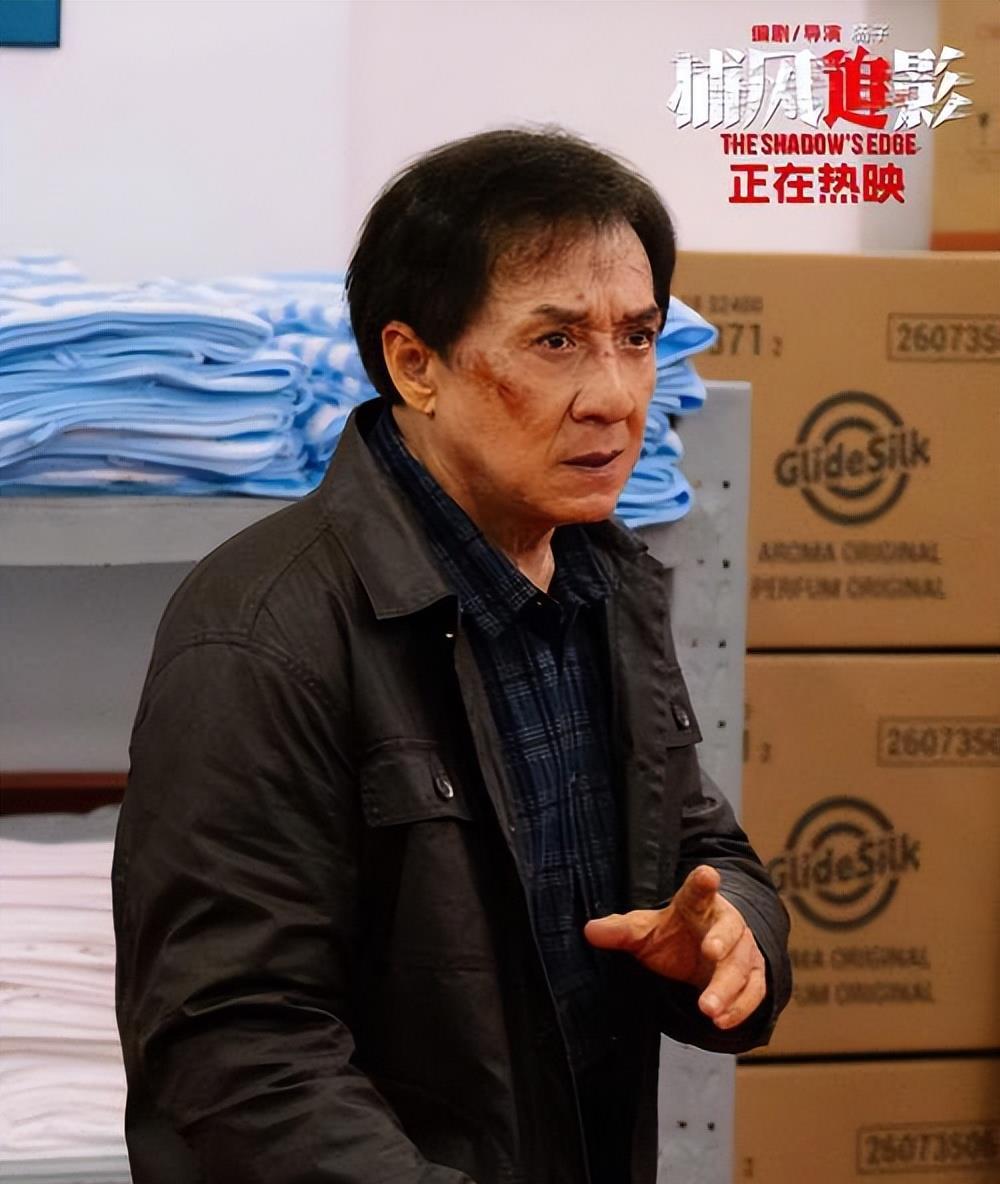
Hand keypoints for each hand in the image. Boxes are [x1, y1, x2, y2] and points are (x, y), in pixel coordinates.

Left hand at [583, 864, 765, 1029]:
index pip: (699, 890)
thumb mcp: (645, 931)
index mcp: (697, 904)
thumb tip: (589, 930)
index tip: (707, 875)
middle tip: (711, 951)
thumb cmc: (673, 936)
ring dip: (727, 988)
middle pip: (729, 929)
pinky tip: (722, 1022)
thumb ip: (621, 931)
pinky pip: (754, 992)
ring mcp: (743, 949)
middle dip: (722, 940)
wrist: (706, 953)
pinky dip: (740, 1008)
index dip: (703, 883)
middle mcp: (726, 923)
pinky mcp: (753, 975)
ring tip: (708, 1009)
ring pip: (740, 966)